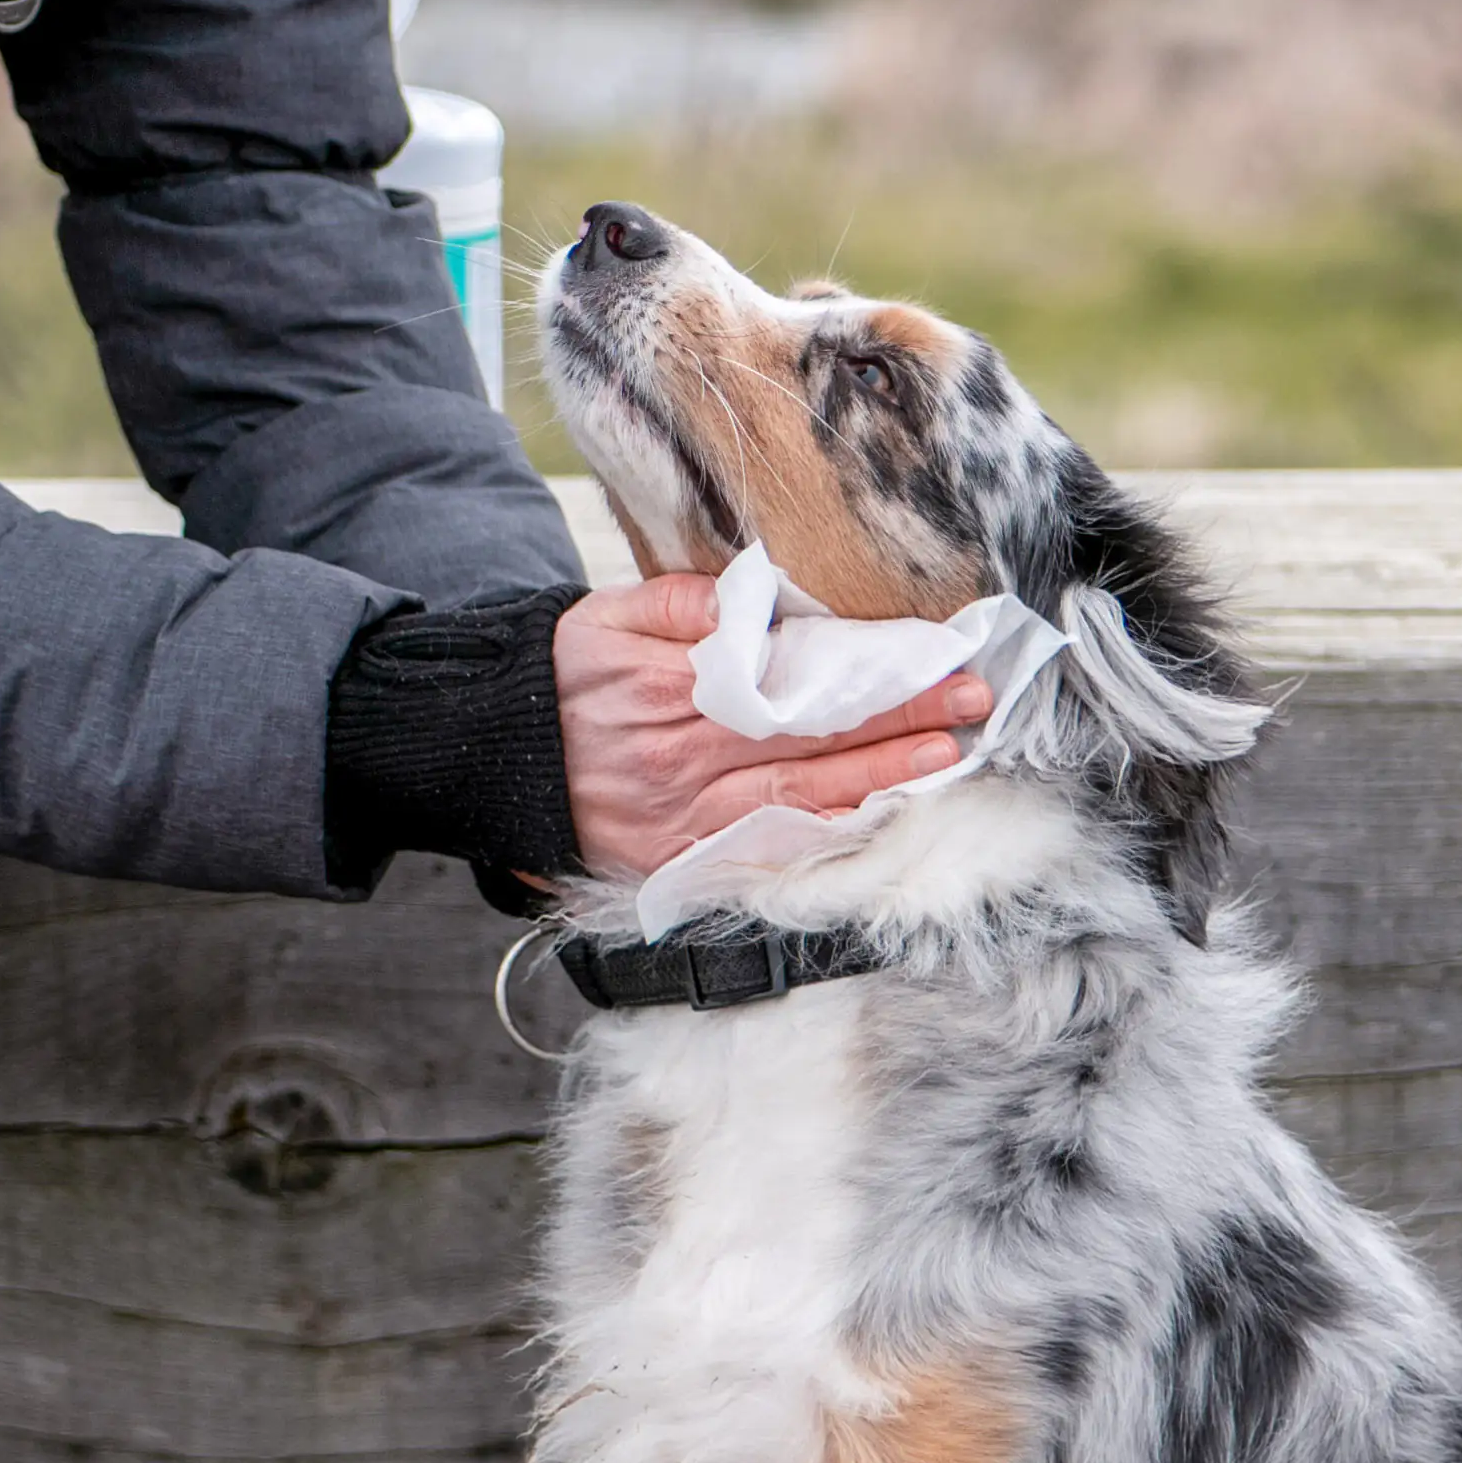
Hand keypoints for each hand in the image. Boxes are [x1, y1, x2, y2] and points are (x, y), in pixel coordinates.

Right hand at [553, 574, 990, 884]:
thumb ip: (681, 603)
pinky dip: (823, 832)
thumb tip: (756, 603)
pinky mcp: (676, 860)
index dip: (869, 673)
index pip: (792, 680)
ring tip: (947, 755)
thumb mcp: (601, 618)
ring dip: (880, 778)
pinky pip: (764, 845)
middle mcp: (682, 760)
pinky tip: (877, 815)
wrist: (488, 760)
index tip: (934, 656)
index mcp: (670, 691)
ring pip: (799, 798)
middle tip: (973, 700)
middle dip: (900, 719)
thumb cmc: (557, 679)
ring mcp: (682, 819)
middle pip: (812, 738)